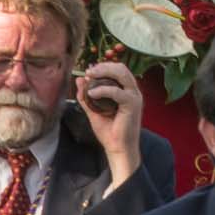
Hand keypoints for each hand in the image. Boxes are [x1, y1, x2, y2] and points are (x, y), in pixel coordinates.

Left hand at [77, 62, 144, 182]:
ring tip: (89, 76)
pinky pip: (117, 92)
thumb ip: (86, 96)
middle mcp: (133, 92)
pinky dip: (102, 90)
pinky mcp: (132, 105)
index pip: (118, 70)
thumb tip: (79, 80)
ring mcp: (134, 97)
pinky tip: (92, 93)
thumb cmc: (109, 132)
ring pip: (122, 74)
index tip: (88, 71)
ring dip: (104, 72)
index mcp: (126, 91)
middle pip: (121, 68)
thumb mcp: (94, 111)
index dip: (104, 66)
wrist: (118, 149)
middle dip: (103, 66)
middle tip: (88, 71)